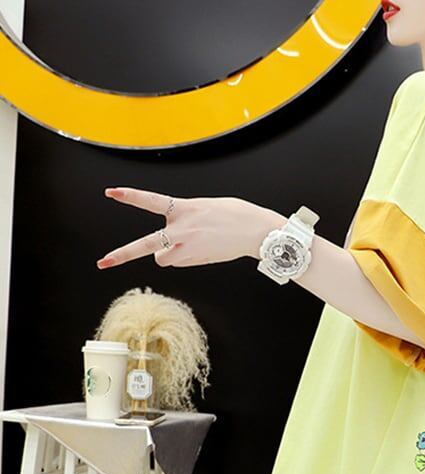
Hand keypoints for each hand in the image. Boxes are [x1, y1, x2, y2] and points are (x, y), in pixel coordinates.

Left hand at [97, 187, 276, 268]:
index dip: (130, 196)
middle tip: (102, 263)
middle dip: (122, 255)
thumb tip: (170, 247)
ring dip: (169, 254)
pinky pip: (179, 262)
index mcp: (184, 208)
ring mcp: (188, 248)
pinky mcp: (196, 260)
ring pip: (164, 258)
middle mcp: (181, 229)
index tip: (111, 193)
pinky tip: (203, 249)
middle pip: (145, 245)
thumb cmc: (235, 216)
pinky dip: (185, 258)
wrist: (256, 232)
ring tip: (190, 245)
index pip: (151, 200)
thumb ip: (184, 221)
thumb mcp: (205, 208)